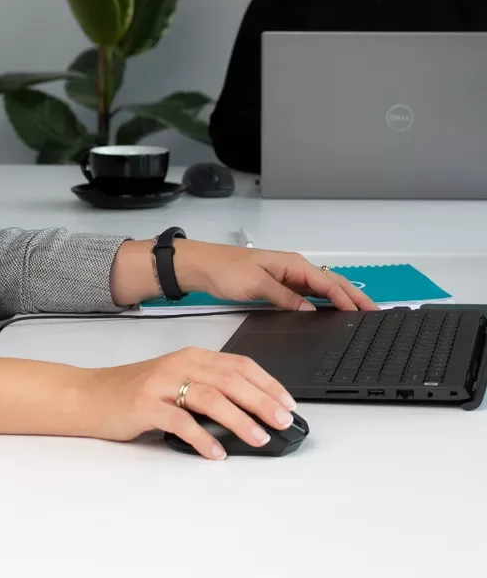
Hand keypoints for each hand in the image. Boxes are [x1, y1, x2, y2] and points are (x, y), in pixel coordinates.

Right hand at [85, 346, 297, 458]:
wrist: (89, 395)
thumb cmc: (133, 391)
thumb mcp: (175, 381)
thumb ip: (207, 389)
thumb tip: (250, 412)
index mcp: (190, 357)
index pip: (238, 364)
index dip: (267, 383)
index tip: (288, 403)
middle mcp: (178, 365)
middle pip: (229, 379)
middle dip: (261, 400)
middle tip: (282, 420)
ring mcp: (160, 384)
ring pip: (209, 396)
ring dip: (239, 419)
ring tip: (258, 437)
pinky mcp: (145, 405)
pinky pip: (179, 421)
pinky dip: (202, 438)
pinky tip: (215, 452)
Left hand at [174, 239, 377, 311]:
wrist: (201, 266)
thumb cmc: (225, 269)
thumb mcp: (256, 284)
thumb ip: (285, 297)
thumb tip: (310, 310)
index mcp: (292, 263)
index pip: (327, 282)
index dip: (347, 298)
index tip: (364, 312)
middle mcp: (293, 267)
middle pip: (331, 282)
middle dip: (354, 297)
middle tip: (376, 313)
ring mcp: (287, 276)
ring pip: (322, 288)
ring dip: (342, 299)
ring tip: (362, 314)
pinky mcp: (279, 285)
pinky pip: (309, 293)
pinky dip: (324, 302)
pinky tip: (331, 312)